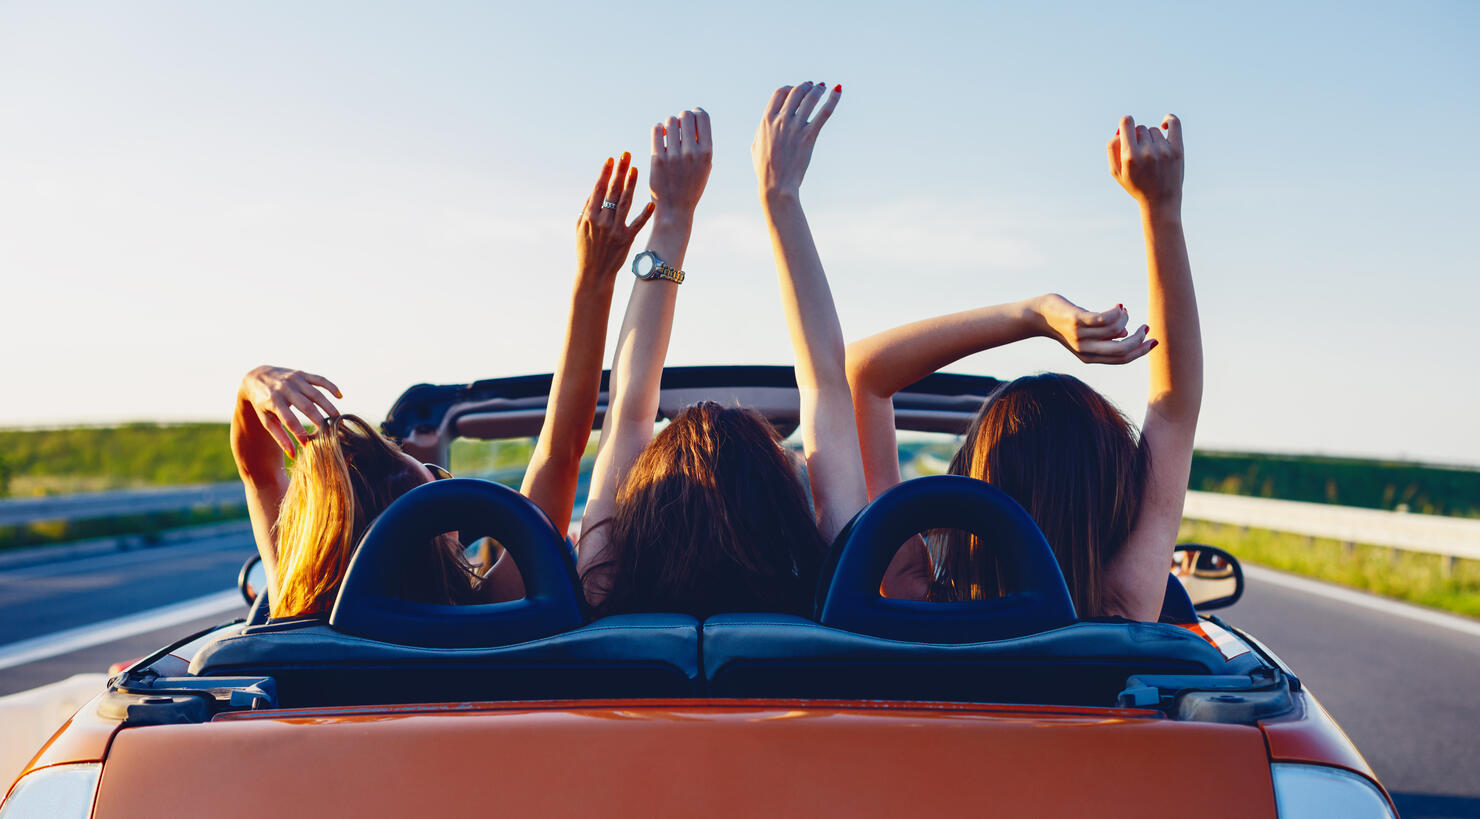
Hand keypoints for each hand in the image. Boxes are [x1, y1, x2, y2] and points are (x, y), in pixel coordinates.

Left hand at [238, 366, 340, 455]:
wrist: (257, 377)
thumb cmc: (262, 404)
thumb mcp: (266, 420)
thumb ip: (280, 437)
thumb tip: (294, 454)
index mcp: (273, 402)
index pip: (289, 420)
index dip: (299, 432)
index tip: (309, 444)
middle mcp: (285, 389)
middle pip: (306, 406)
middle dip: (319, 420)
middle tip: (330, 432)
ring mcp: (294, 379)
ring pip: (316, 394)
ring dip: (329, 406)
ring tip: (337, 419)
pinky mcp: (302, 374)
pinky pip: (319, 379)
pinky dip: (331, 386)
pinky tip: (340, 396)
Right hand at [576, 152, 655, 285]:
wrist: (593, 274)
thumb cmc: (585, 249)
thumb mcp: (580, 228)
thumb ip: (587, 209)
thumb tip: (595, 189)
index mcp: (589, 216)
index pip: (598, 189)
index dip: (605, 173)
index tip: (611, 159)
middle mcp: (602, 221)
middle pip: (612, 191)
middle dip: (619, 171)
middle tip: (626, 155)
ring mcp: (615, 230)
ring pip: (625, 203)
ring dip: (631, 185)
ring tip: (636, 169)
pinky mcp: (626, 240)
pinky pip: (637, 224)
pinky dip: (644, 214)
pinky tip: (651, 202)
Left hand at [648, 108, 712, 217]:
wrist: (675, 210)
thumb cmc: (691, 186)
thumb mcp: (705, 166)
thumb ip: (702, 144)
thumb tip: (693, 118)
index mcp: (707, 152)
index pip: (702, 116)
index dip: (695, 113)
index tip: (691, 120)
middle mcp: (692, 152)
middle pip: (685, 115)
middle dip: (681, 118)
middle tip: (679, 129)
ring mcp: (674, 156)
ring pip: (670, 121)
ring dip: (669, 125)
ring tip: (669, 136)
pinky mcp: (658, 159)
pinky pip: (657, 130)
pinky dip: (658, 130)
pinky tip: (660, 137)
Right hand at [753, 82, 840, 198]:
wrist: (776, 185)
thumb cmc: (765, 170)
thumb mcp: (756, 146)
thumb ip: (761, 130)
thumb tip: (766, 122)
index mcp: (766, 120)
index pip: (780, 93)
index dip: (789, 88)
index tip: (795, 90)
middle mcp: (781, 120)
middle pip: (796, 92)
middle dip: (805, 86)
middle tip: (812, 86)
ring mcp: (796, 127)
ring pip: (810, 99)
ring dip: (818, 90)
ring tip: (822, 88)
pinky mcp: (809, 136)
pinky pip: (824, 112)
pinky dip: (833, 99)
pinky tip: (838, 90)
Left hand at [1034, 294, 1155, 364]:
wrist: (1037, 315)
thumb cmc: (1065, 322)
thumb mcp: (1087, 333)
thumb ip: (1105, 336)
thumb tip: (1124, 332)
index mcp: (1089, 357)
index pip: (1121, 359)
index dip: (1141, 351)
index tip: (1154, 340)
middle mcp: (1085, 350)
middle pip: (1121, 349)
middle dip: (1139, 339)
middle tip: (1145, 326)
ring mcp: (1080, 336)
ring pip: (1116, 330)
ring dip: (1126, 319)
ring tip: (1123, 310)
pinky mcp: (1077, 321)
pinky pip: (1104, 319)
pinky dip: (1117, 312)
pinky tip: (1119, 306)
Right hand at [1108, 114, 1183, 211]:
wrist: (1161, 202)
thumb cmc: (1136, 186)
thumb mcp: (1117, 172)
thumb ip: (1112, 149)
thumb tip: (1119, 130)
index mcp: (1130, 156)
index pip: (1126, 123)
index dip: (1125, 123)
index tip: (1127, 129)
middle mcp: (1147, 151)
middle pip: (1140, 128)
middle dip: (1138, 137)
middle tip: (1140, 152)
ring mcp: (1163, 150)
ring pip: (1154, 129)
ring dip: (1151, 138)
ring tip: (1152, 154)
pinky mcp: (1177, 150)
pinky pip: (1174, 124)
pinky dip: (1169, 120)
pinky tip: (1165, 124)